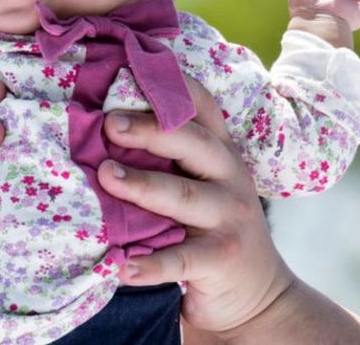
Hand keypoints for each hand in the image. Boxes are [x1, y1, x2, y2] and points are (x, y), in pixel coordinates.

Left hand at [97, 82, 292, 333]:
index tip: (134, 66)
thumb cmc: (210, 228)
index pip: (202, 108)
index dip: (174, 85)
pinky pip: (182, 259)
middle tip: (109, 125)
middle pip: (192, 143)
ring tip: (106, 177)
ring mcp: (229, 218)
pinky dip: (150, 264)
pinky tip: (122, 266)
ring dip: (143, 186)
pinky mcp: (222, 258)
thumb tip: (100, 126)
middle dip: (150, 130)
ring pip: (184, 196)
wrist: (258, 293)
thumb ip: (167, 159)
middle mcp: (229, 177)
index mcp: (220, 152)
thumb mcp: (200, 185)